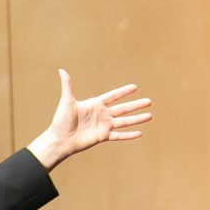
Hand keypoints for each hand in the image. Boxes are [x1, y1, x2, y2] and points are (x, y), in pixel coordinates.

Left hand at [30, 69, 150, 167]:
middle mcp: (102, 114)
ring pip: (124, 122)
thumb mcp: (67, 101)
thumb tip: (61, 70)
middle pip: (123, 109)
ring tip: (150, 116)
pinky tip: (139, 133)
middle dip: (136, 105)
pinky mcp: (103, 137)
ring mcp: (104, 126)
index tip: (135, 87)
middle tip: (149, 101)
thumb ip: (68, 86)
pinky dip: (129, 135)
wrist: (60, 139)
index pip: (113, 96)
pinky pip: (118, 135)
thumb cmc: (61, 120)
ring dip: (137, 119)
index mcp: (96, 104)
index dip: (124, 91)